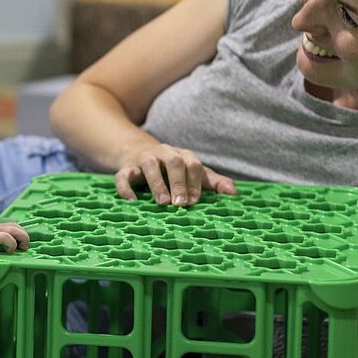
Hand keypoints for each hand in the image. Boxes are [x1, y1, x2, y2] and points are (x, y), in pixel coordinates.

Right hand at [0, 217, 29, 252]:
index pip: (13, 227)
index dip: (20, 234)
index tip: (21, 245)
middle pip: (18, 227)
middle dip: (25, 237)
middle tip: (23, 248)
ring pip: (17, 230)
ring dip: (23, 239)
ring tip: (20, 248)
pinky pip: (7, 238)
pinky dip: (11, 244)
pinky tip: (8, 250)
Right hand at [116, 143, 235, 205]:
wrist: (138, 153)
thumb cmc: (172, 170)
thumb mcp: (193, 173)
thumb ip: (213, 182)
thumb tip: (234, 194)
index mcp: (182, 155)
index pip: (192, 164)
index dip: (194, 182)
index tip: (195, 201)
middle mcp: (164, 153)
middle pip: (173, 162)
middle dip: (178, 182)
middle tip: (181, 203)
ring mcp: (144, 159)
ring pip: (149, 165)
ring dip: (157, 183)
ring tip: (163, 202)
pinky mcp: (126, 168)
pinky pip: (123, 176)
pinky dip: (126, 188)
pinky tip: (132, 201)